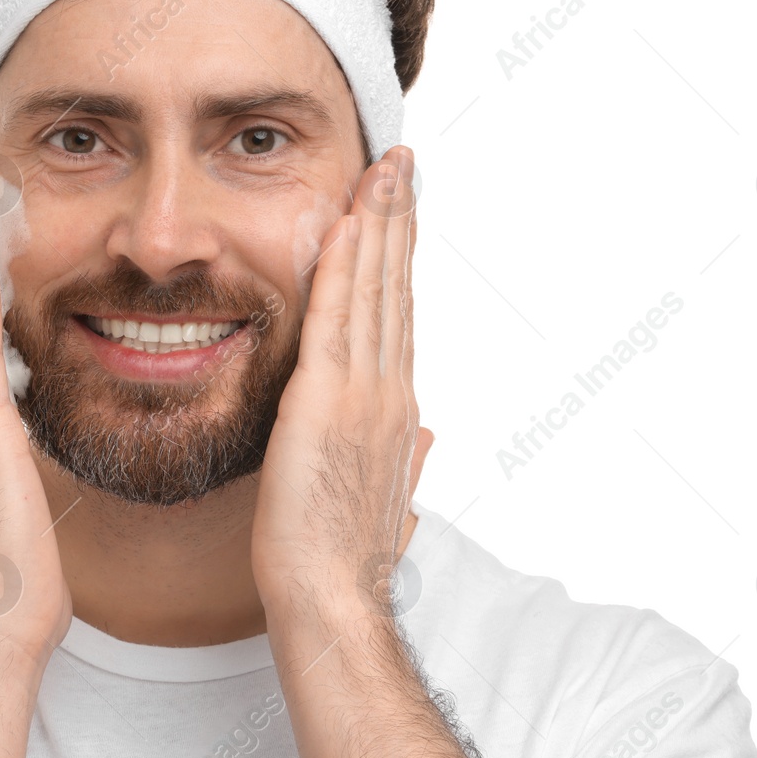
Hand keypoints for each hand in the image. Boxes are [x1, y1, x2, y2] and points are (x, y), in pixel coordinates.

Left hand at [250, 146, 434, 612]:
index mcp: (396, 410)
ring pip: (374, 290)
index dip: (401, 257)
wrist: (332, 597)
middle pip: (396, 287)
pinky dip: (345, 268)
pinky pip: (338, 320)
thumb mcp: (386, 500)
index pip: (399, 315)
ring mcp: (365, 394)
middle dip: (399, 219)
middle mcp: (391, 391)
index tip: (401, 209)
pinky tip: (347, 222)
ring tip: (383, 168)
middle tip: (401, 161)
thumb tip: (429, 438)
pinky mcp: (327, 402)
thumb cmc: (345, 560)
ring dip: (379, 223)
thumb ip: (408, 460)